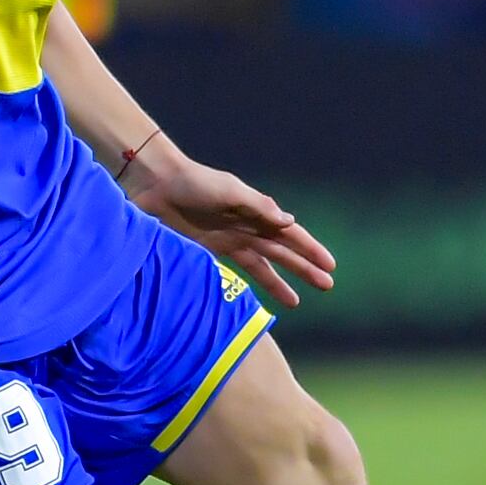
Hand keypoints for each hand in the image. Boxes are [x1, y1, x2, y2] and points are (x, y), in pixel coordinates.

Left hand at [120, 138, 334, 308]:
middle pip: (282, 253)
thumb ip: (258, 207)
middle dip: (304, 269)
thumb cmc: (193, 183)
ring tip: (296, 302)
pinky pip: (234, 271)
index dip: (310, 250)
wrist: (155, 185)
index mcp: (255, 212)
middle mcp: (245, 228)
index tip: (330, 266)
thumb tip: (290, 222)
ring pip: (262, 266)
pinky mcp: (207, 250)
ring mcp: (227, 240)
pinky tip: (255, 300)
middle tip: (327, 287)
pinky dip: (247, 284)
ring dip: (280, 282)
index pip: (290, 235)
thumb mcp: (229, 191)